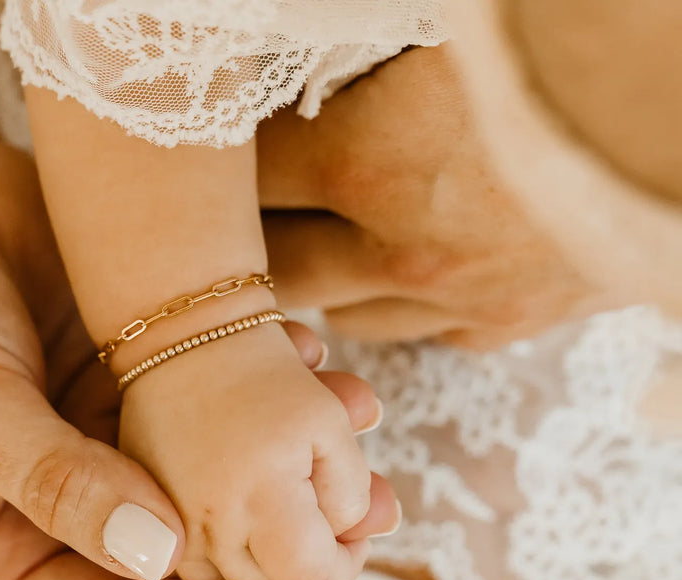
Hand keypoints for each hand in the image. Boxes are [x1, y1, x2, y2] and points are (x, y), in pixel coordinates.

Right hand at [0, 79, 398, 579]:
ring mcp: (97, 434)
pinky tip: (312, 363)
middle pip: (171, 554)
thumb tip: (158, 557)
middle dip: (263, 542)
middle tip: (357, 531)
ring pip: (203, 470)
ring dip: (277, 458)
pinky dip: (255, 385)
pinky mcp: (126, 370)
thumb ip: (54, 483)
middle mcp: (55, 504)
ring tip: (358, 436)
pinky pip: (204, 392)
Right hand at [120, 320, 383, 579]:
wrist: (179, 334)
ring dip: (260, 553)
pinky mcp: (145, 514)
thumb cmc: (264, 372)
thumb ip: (350, 494)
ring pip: (226, 577)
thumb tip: (348, 536)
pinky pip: (186, 558)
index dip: (345, 560)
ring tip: (277, 502)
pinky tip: (238, 502)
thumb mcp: (329, 424)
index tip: (354, 531)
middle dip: (302, 553)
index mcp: (259, 502)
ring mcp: (169, 523)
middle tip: (321, 511)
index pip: (313, 576)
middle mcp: (207, 526)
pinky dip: (220, 543)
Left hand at [257, 46, 630, 349]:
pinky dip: (402, 305)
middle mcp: (405, 249)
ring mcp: (461, 297)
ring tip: (318, 237)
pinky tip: (406, 269)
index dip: (230, 157)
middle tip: (242, 214)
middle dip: (251, 240)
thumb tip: (313, 48)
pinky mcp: (513, 321)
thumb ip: (362, 48)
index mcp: (371, 160)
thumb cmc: (568, 50)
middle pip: (280, 266)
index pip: (255, 173)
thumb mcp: (454, 31)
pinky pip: (426, 332)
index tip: (226, 148)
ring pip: (345, 316)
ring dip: (323, 278)